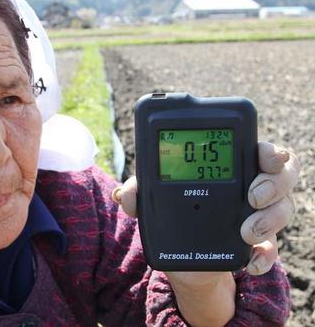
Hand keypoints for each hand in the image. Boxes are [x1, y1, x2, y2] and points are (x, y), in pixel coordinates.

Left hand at [112, 141, 299, 274]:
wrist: (183, 259)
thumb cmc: (172, 216)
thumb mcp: (153, 202)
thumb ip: (140, 192)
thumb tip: (126, 194)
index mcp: (227, 167)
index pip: (256, 149)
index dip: (267, 149)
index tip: (262, 155)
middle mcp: (249, 186)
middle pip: (282, 173)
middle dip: (274, 181)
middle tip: (251, 195)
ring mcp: (258, 215)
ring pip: (284, 207)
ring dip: (269, 219)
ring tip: (245, 231)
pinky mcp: (258, 245)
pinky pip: (274, 248)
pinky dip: (265, 255)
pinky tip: (250, 262)